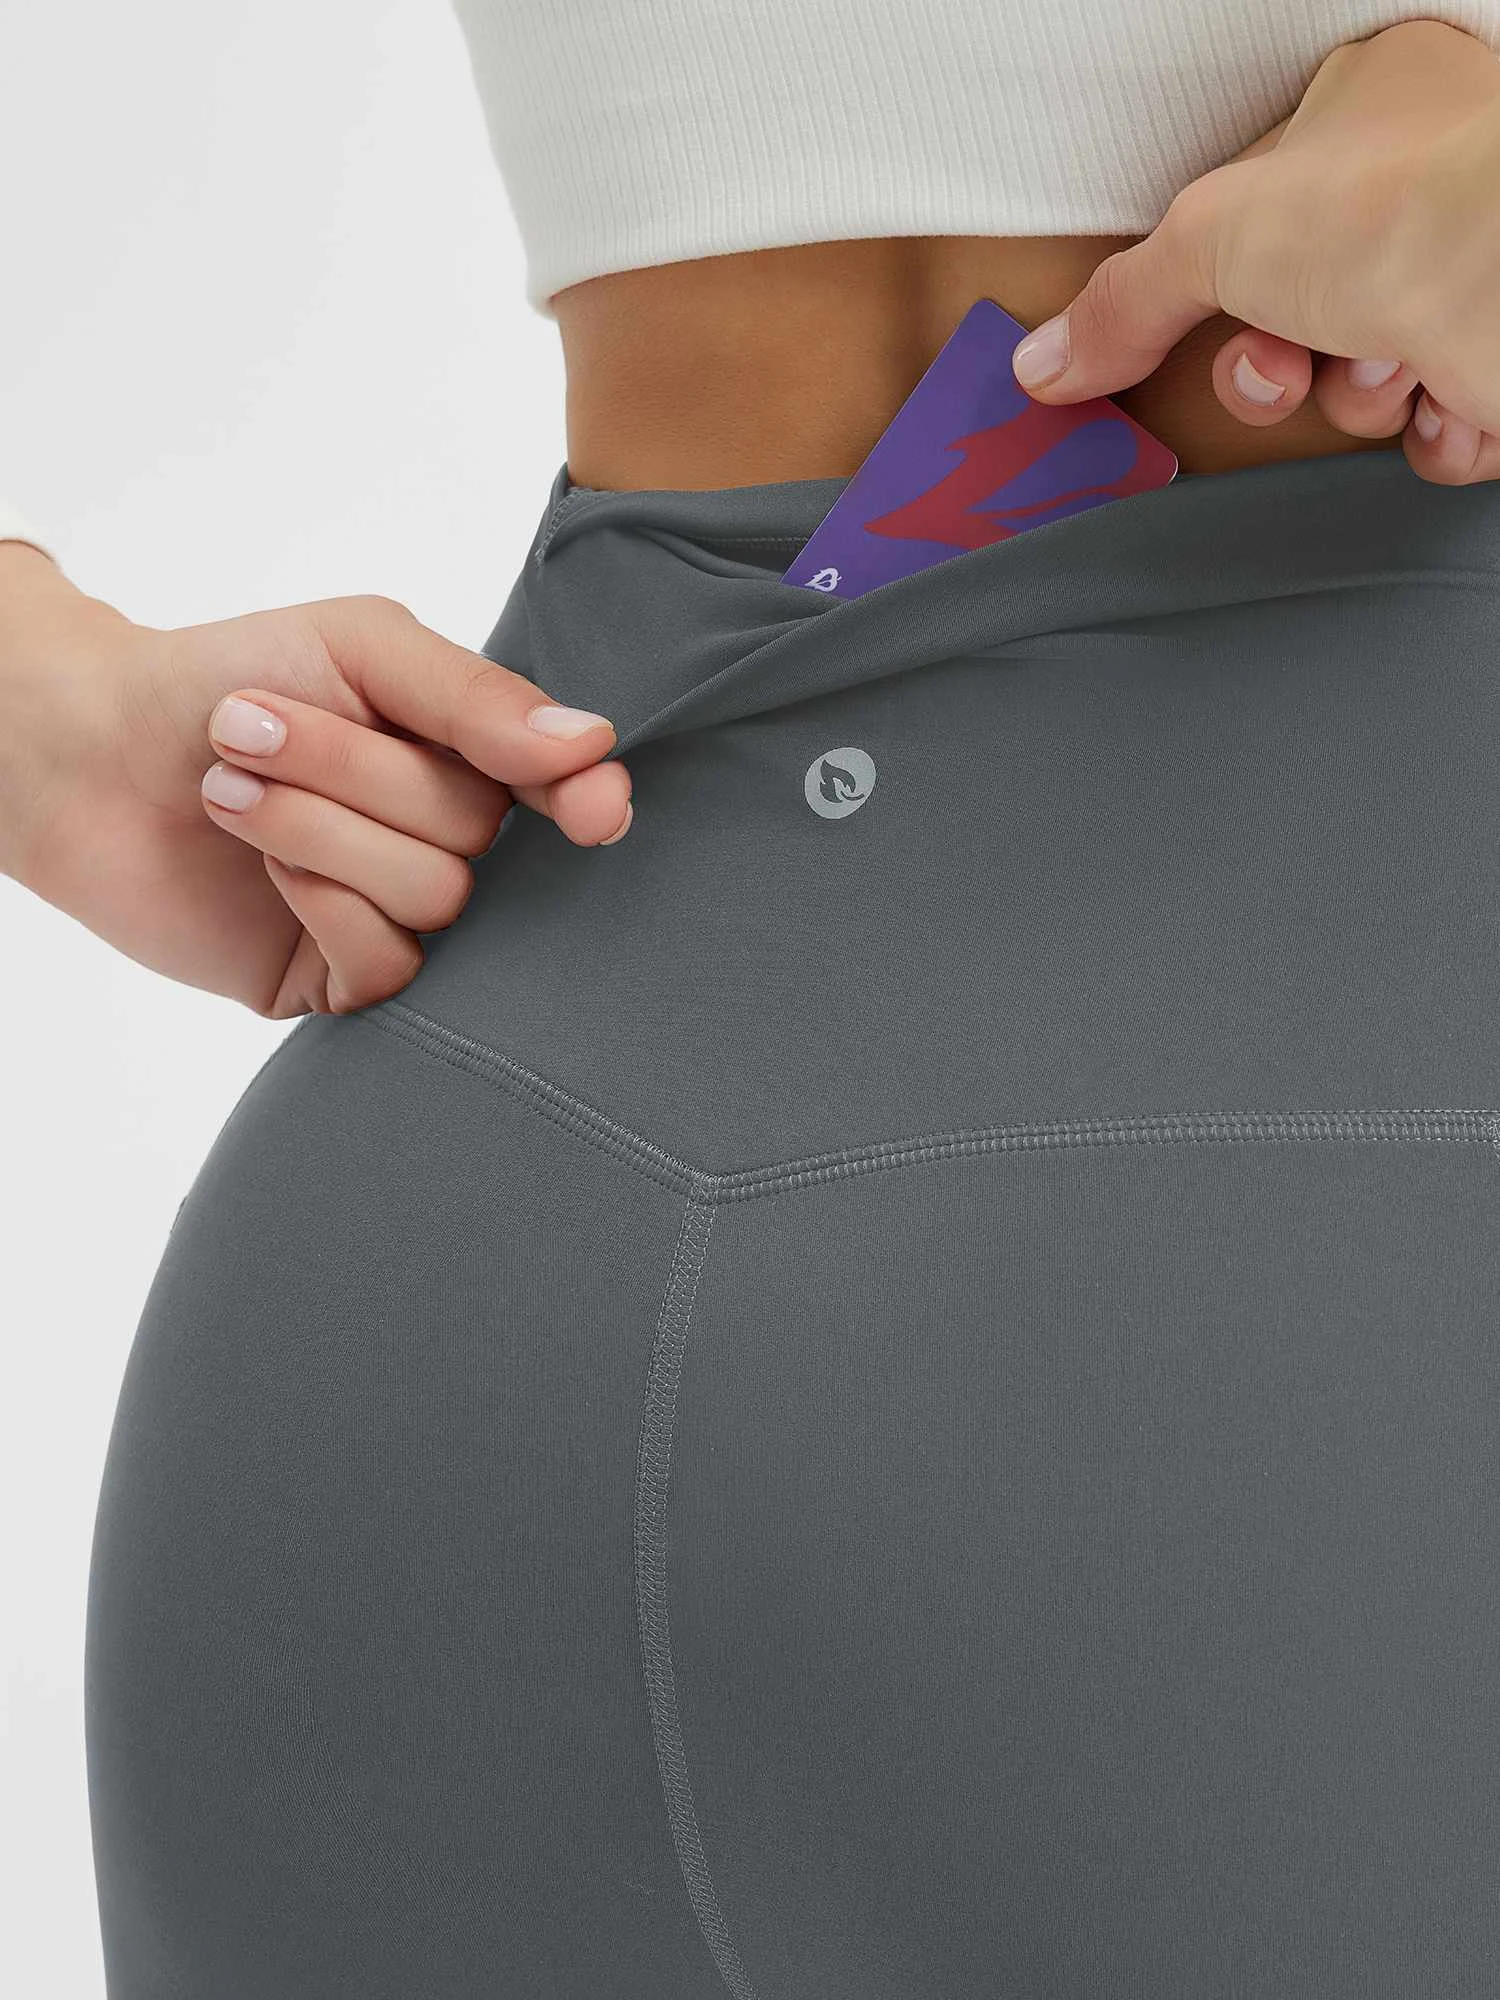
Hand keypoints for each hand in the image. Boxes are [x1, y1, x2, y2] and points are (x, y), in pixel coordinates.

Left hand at [2, 554, 631, 1016]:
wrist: (86, 753)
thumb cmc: (222, 679)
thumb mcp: (361, 647)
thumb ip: (475, 696)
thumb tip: (589, 745)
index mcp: (466, 758)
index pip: (565, 794)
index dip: (586, 803)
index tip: (591, 810)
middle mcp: (447, 843)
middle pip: (479, 836)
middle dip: (358, 774)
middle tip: (250, 727)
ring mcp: (399, 918)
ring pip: (436, 899)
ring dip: (319, 831)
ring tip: (229, 790)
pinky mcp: (342, 980)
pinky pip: (389, 966)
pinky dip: (320, 904)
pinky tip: (263, 870)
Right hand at [1011, 20, 1499, 483]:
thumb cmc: (1405, 203)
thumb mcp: (1209, 239)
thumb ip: (1124, 303)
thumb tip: (1049, 360)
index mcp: (1366, 108)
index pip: (1253, 209)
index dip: (1210, 278)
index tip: (1182, 325)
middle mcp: (1426, 186)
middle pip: (1295, 309)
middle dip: (1276, 360)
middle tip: (1283, 356)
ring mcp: (1470, 274)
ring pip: (1365, 375)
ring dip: (1354, 392)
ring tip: (1385, 359)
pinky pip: (1436, 428)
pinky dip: (1428, 431)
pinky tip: (1445, 396)